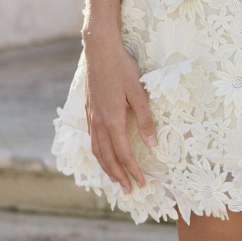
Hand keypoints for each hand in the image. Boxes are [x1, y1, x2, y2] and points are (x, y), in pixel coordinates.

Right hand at [83, 34, 156, 193]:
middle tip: (129, 190)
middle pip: (108, 158)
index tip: (141, 183)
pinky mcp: (89, 110)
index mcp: (113, 121)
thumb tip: (152, 144)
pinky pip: (92, 139)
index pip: (124, 154)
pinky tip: (102, 154)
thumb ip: (145, 119)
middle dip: (119, 176)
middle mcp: (100, 123)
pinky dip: (98, 153)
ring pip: (97, 151)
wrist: (100, 50)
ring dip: (106, 168)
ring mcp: (92, 117)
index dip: (133, 171)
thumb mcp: (139, 92)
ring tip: (115, 179)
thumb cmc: (122, 68)